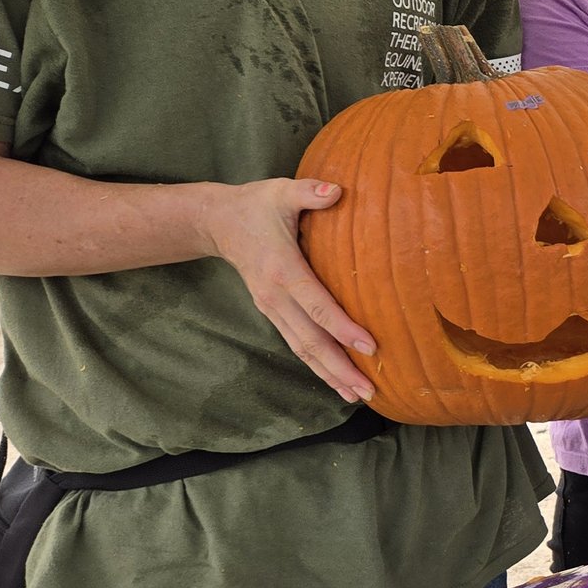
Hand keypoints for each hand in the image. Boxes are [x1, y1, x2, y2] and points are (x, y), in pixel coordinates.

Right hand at [197, 179, 375, 402]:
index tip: (370, 347)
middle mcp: (276, 297)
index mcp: (283, 270)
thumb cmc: (257, 205)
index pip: (317, 305)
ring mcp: (272, 309)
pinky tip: (338, 381)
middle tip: (368, 391)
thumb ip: (309, 192)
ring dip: (330, 374)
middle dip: (339, 367)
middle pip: (310, 340)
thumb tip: (337, 191)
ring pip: (302, 349)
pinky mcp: (273, 313)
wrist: (217, 222)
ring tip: (357, 396)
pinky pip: (297, 344)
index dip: (343, 328)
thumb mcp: (281, 191)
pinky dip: (318, 365)